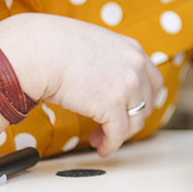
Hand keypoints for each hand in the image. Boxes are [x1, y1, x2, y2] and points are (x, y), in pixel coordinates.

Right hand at [0, 13, 162, 156]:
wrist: (40, 51)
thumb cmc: (54, 45)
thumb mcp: (93, 44)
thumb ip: (107, 59)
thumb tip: (101, 76)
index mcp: (131, 49)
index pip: (152, 79)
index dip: (143, 98)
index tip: (131, 108)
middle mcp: (135, 66)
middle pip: (147, 102)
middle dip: (132, 117)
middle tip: (115, 125)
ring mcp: (127, 86)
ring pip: (135, 121)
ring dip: (119, 134)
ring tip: (100, 137)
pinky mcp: (113, 106)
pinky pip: (118, 135)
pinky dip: (110, 145)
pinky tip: (100, 147)